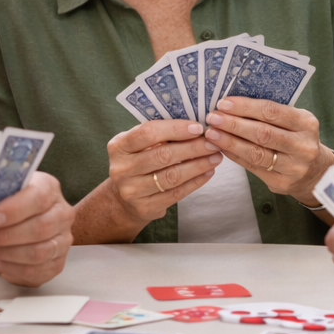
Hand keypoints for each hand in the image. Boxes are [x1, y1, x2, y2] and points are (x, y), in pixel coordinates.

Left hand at [0, 171, 73, 286]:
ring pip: (38, 252)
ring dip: (6, 254)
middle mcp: (62, 214)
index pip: (39, 198)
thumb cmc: (9, 203)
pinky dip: (12, 269)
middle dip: (4, 236)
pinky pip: (36, 271)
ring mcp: (62, 240)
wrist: (23, 218)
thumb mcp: (4, 190)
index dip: (14, 210)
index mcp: (50, 189)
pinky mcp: (57, 263)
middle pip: (40, 228)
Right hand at [103, 120, 222, 227]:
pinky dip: (195, 182)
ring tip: (215, 157)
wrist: (122, 200)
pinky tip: (207, 172)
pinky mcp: (145, 207)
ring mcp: (132, 190)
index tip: (198, 127)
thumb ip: (158, 135)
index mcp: (119, 146)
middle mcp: (122, 169)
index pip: (147, 133)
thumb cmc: (137, 164)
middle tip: (212, 143)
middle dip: (192, 148)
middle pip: (162, 155)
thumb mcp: (137, 146)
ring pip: (172, 176)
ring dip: (198, 165)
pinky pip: (176, 193)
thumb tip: (195, 126)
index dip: (175, 129)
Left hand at [204, 97, 330, 203]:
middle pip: (263, 133)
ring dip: (230, 142)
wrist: (316, 172)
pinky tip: (222, 148)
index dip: (246, 107)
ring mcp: (294, 167)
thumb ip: (271, 114)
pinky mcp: (281, 183)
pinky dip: (235, 156)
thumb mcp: (295, 122)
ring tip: (212, 134)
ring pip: (256, 153)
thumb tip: (232, 105)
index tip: (224, 103)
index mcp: (306, 123)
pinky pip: (253, 168)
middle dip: (234, 124)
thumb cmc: (298, 140)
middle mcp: (303, 146)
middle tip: (213, 118)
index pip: (272, 112)